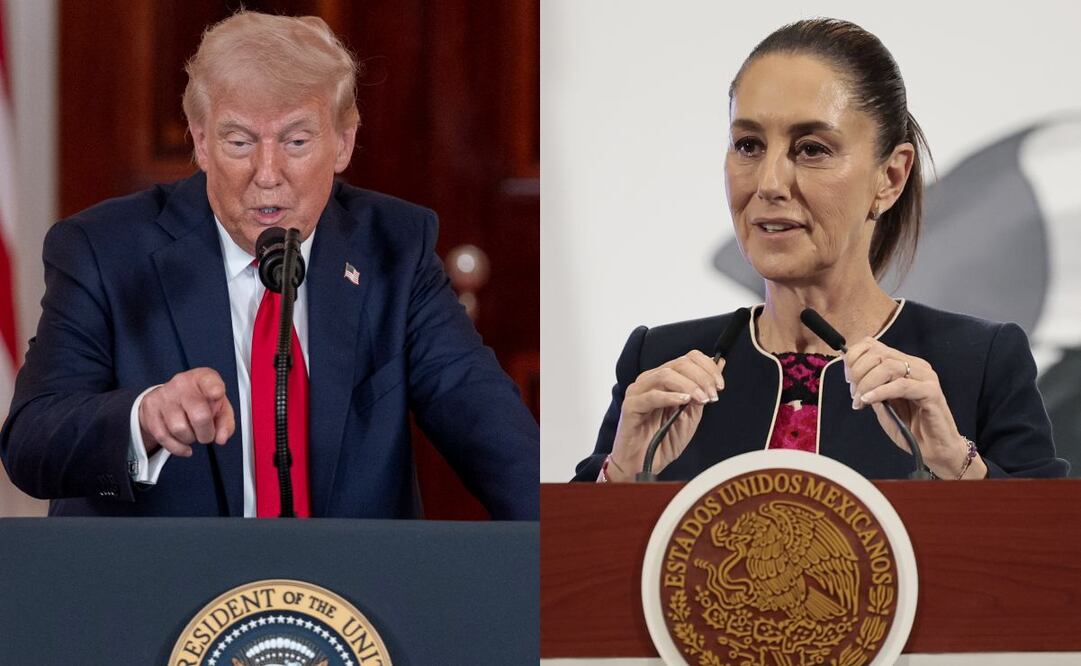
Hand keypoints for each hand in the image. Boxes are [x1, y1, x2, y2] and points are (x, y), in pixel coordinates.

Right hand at [138, 368, 234, 456]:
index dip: (214, 388)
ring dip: (190, 439)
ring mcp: (164, 397)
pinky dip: (177, 447)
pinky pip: (164, 437)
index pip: (209, 381)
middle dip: (206, 433)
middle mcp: (182, 384)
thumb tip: (221, 438)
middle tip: (207, 435)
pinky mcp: (150, 410)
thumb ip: (225, 422)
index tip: (217, 393)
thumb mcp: (219, 407)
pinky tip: (184, 444)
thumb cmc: (199, 401)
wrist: (169, 397)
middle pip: (199, 415)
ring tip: (192, 433)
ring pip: (180, 430)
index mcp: (203, 379)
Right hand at [609, 350, 724, 480]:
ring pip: (665, 375)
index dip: (707, 367)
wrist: (643, 465)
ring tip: (702, 400)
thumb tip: (719, 365)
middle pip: (679, 363)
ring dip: (689, 386)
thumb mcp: (691, 415)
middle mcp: (650, 380)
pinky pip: (651, 396)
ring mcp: (638, 392)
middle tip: (713, 395)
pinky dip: (670, 396)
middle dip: (702, 377)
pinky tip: (683, 402)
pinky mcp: (630, 406)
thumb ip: (702, 391)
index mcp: (663, 379)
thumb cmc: (663, 441)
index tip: (720, 385)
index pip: (687, 358)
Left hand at [845, 337, 983, 478]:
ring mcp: (925, 377)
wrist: (934, 449)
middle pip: (879, 354)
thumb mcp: (884, 405)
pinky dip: (880, 392)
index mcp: (905, 364)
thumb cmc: (910, 428)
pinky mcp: (931, 392)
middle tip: (854, 393)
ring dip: (867, 383)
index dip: (855, 357)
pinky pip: (901, 386)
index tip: (848, 378)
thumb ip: (871, 389)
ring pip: (888, 367)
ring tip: (859, 400)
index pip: (874, 345)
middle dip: (858, 372)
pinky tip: (868, 400)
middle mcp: (916, 366)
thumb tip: (853, 379)